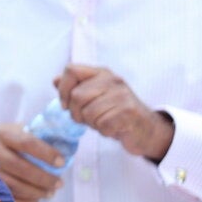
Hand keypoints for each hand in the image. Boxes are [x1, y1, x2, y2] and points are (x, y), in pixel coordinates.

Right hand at [0, 122, 63, 201]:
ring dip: (35, 192)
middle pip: (21, 167)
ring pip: (13, 185)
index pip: (28, 143)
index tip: (62, 162)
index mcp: (3, 134)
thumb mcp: (13, 130)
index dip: (46, 153)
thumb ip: (33, 135)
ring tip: (49, 194)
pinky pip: (4, 197)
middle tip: (59, 184)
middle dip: (43, 178)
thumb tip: (63, 145)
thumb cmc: (1, 139)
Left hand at [55, 63, 173, 162]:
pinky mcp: (128, 112)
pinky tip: (113, 128)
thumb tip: (55, 80)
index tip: (65, 105)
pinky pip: (102, 125)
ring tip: (103, 122)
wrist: (145, 129)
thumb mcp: (94, 97)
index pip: (71, 70)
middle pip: (76, 96)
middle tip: (88, 119)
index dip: (63, 90)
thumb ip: (75, 88)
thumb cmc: (115, 113)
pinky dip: (104, 131)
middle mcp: (112, 80)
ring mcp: (121, 95)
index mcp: (101, 73)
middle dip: (76, 113)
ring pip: (88, 113)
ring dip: (92, 124)